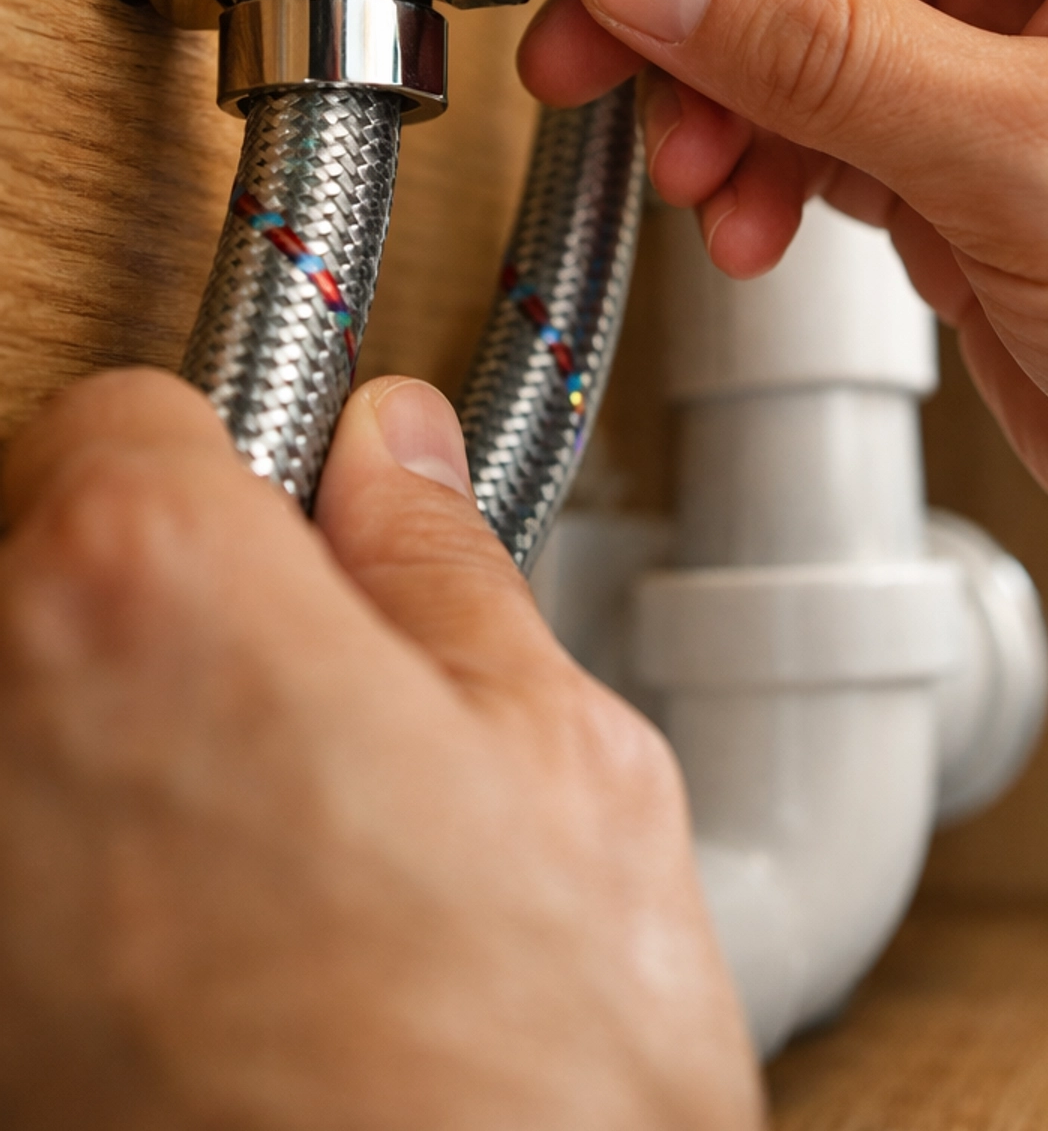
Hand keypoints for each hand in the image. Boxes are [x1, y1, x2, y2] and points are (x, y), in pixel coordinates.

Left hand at [0, 368, 760, 1129]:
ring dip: (106, 767)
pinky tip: (204, 982)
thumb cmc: (512, 1110)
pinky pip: (14, 876)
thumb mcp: (565, 779)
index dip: (233, 468)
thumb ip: (447, 580)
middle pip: (37, 565)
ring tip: (267, 882)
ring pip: (18, 733)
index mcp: (148, 593)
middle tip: (307, 721)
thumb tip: (394, 460)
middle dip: (160, 613)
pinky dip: (71, 895)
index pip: (124, 412)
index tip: (289, 528)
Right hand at [521, 0, 1047, 777]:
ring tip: (672, 143)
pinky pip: (822, 114)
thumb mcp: (1047, 151)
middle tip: (584, 14)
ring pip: (802, 2)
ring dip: (715, 72)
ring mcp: (1022, 45)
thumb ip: (825, 46)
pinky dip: (762, 158)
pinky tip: (745, 214)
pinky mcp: (983, 159)